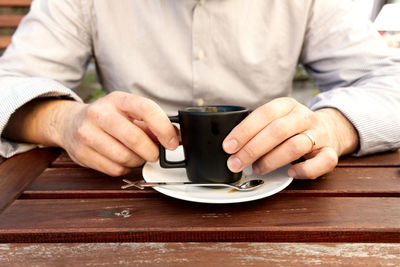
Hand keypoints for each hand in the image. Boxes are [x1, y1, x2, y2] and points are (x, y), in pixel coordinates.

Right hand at [54, 92, 178, 175]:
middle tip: (154, 153)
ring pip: (125, 157)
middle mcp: (100, 113)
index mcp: (118, 100)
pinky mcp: (82, 153)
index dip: (164, 128)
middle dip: (152, 151)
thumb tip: (173, 137)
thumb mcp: (128, 111)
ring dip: (138, 161)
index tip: (172, 142)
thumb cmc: (106, 117)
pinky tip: (121, 159)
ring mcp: (88, 133)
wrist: (70, 123)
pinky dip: (124, 168)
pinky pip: (114, 169)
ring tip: (135, 154)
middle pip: (135, 138)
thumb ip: (150, 123)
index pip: (146, 109)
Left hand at [222, 97, 358, 178]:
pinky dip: (305, 170)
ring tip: (258, 168)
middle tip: (236, 163)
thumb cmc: (293, 128)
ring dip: (272, 160)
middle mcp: (303, 117)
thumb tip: (231, 148)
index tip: (228, 147)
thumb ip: (257, 130)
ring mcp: (319, 133)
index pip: (263, 114)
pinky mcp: (331, 151)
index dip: (244, 131)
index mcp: (286, 105)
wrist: (330, 128)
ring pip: (296, 146)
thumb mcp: (276, 119)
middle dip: (252, 149)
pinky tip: (291, 172)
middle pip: (277, 131)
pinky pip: (323, 161)